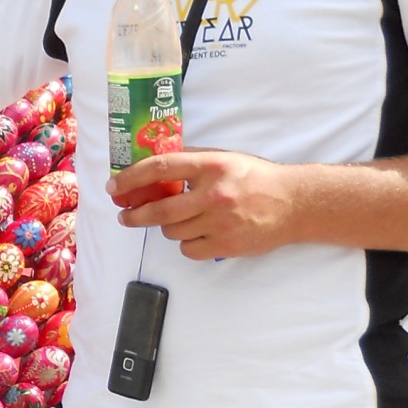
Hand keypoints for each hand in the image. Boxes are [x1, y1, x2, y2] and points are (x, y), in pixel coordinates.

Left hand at [108, 150, 302, 258]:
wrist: (293, 203)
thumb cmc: (255, 178)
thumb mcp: (225, 158)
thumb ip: (191, 159)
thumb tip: (153, 163)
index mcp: (212, 166)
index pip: (161, 168)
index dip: (131, 178)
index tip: (114, 186)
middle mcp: (215, 194)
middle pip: (159, 210)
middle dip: (134, 215)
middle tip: (124, 216)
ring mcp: (220, 222)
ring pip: (172, 231)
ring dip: (167, 227)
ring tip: (180, 220)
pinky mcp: (226, 245)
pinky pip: (188, 249)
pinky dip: (186, 243)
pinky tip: (197, 234)